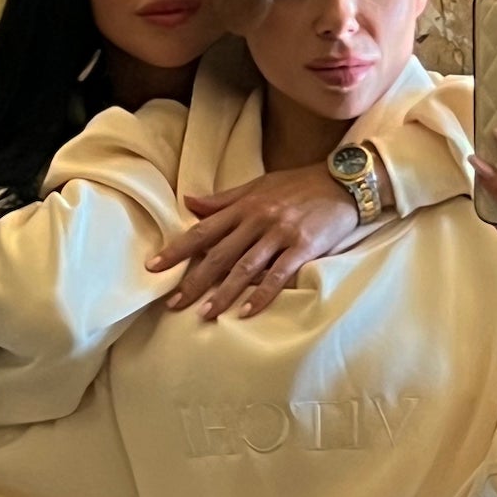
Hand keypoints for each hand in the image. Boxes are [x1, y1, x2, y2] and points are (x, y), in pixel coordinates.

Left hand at [146, 163, 356, 318]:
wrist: (343, 182)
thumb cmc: (299, 185)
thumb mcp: (259, 186)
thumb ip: (224, 199)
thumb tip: (188, 201)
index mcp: (244, 206)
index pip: (203, 230)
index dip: (177, 250)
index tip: (153, 267)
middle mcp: (257, 220)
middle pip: (218, 255)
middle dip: (194, 280)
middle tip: (174, 303)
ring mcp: (279, 234)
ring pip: (244, 268)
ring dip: (223, 293)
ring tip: (205, 314)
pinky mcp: (302, 247)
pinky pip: (278, 275)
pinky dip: (261, 294)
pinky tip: (245, 312)